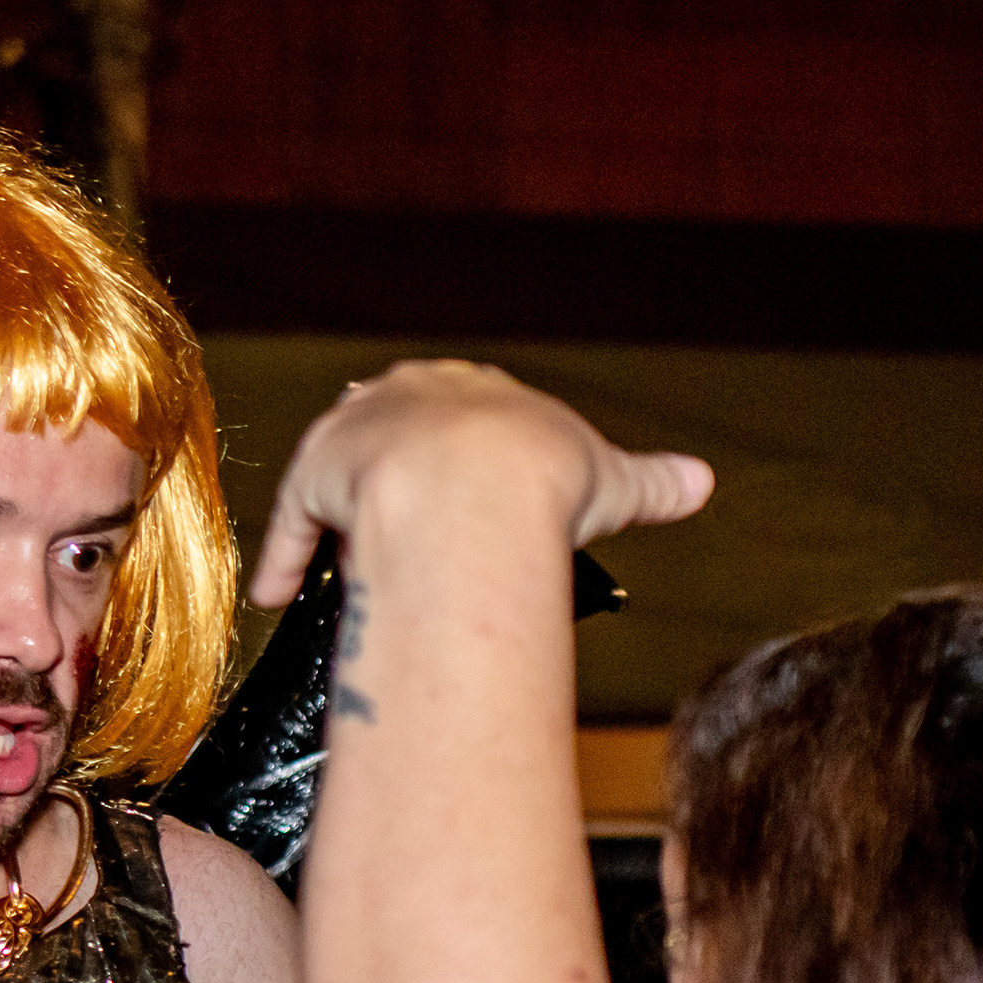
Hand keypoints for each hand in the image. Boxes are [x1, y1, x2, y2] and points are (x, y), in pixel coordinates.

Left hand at [247, 361, 712, 609]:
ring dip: (342, 517)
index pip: (461, 411)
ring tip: (351, 565)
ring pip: (342, 473)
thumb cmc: (547, 477)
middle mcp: (410, 395)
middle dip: (395, 475)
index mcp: (478, 388)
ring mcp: (358, 431)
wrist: (481, 483)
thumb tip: (703, 483)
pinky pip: (297, 519)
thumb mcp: (610, 476)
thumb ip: (652, 481)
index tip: (465, 490)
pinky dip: (288, 556)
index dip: (462, 454)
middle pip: (393, 433)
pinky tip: (280, 594)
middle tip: (404, 532)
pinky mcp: (317, 472)